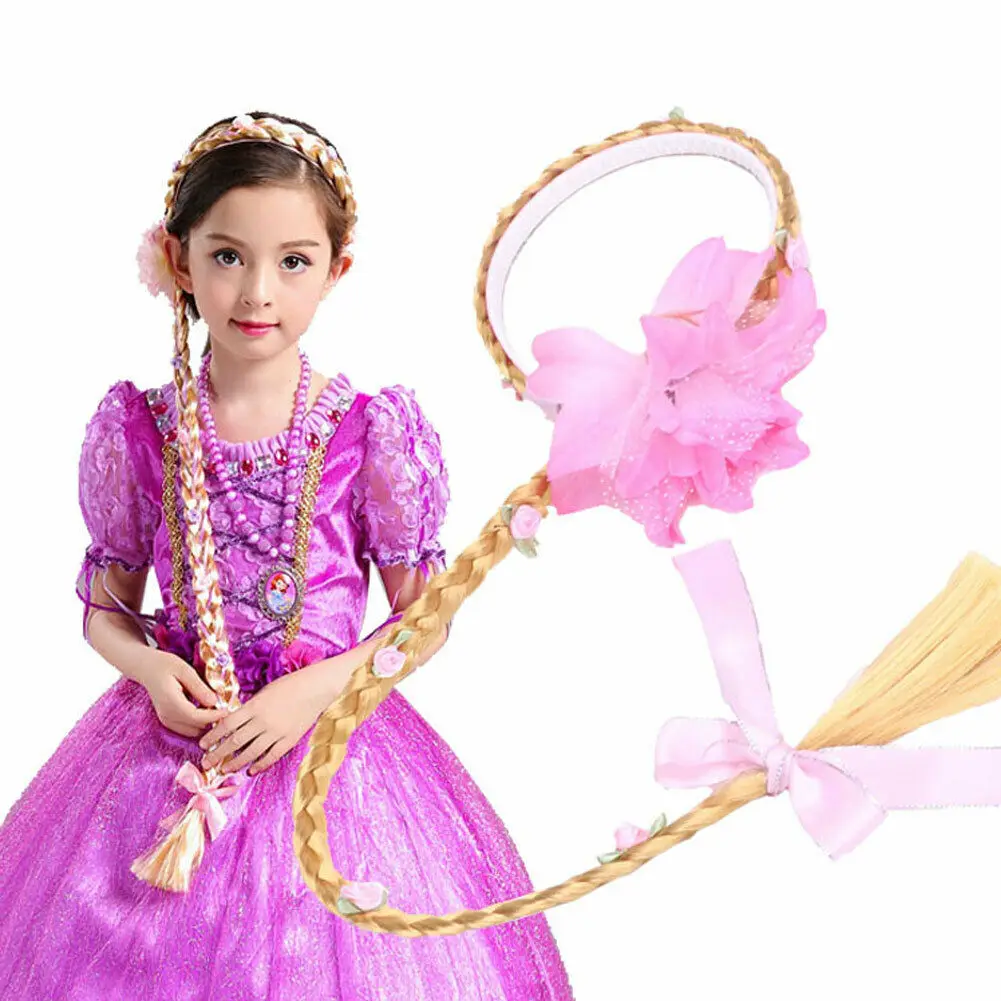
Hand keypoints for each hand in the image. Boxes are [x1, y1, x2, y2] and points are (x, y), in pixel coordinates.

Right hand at [141, 650, 229, 738]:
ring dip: (205, 723)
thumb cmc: (165, 664)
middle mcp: (166, 715)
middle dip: (212, 720)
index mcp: (170, 702)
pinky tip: (205, 710)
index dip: (214, 716)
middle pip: (195, 727)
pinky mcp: (167, 720)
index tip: (228, 710)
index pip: (196, 717)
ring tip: (217, 708)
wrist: (145, 668)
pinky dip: (198, 723)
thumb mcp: (185, 670)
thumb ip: (199, 687)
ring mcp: (165, 720)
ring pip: (192, 731)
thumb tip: (215, 702)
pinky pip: (186, 729)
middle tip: (225, 708)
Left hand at [198, 669, 323, 776]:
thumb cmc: (290, 685)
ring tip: (225, 769)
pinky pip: (271, 756)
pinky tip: (251, 770)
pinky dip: (260, 764)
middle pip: (235, 741)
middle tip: (206, 762)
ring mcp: (276, 732)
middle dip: (217, 753)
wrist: (317, 688)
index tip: (203, 744)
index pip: (227, 724)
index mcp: (254, 706)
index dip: (213, 735)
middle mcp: (263, 721)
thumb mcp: (265, 691)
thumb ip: (250, 707)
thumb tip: (235, 721)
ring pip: (251, 752)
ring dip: (235, 763)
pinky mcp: (289, 739)